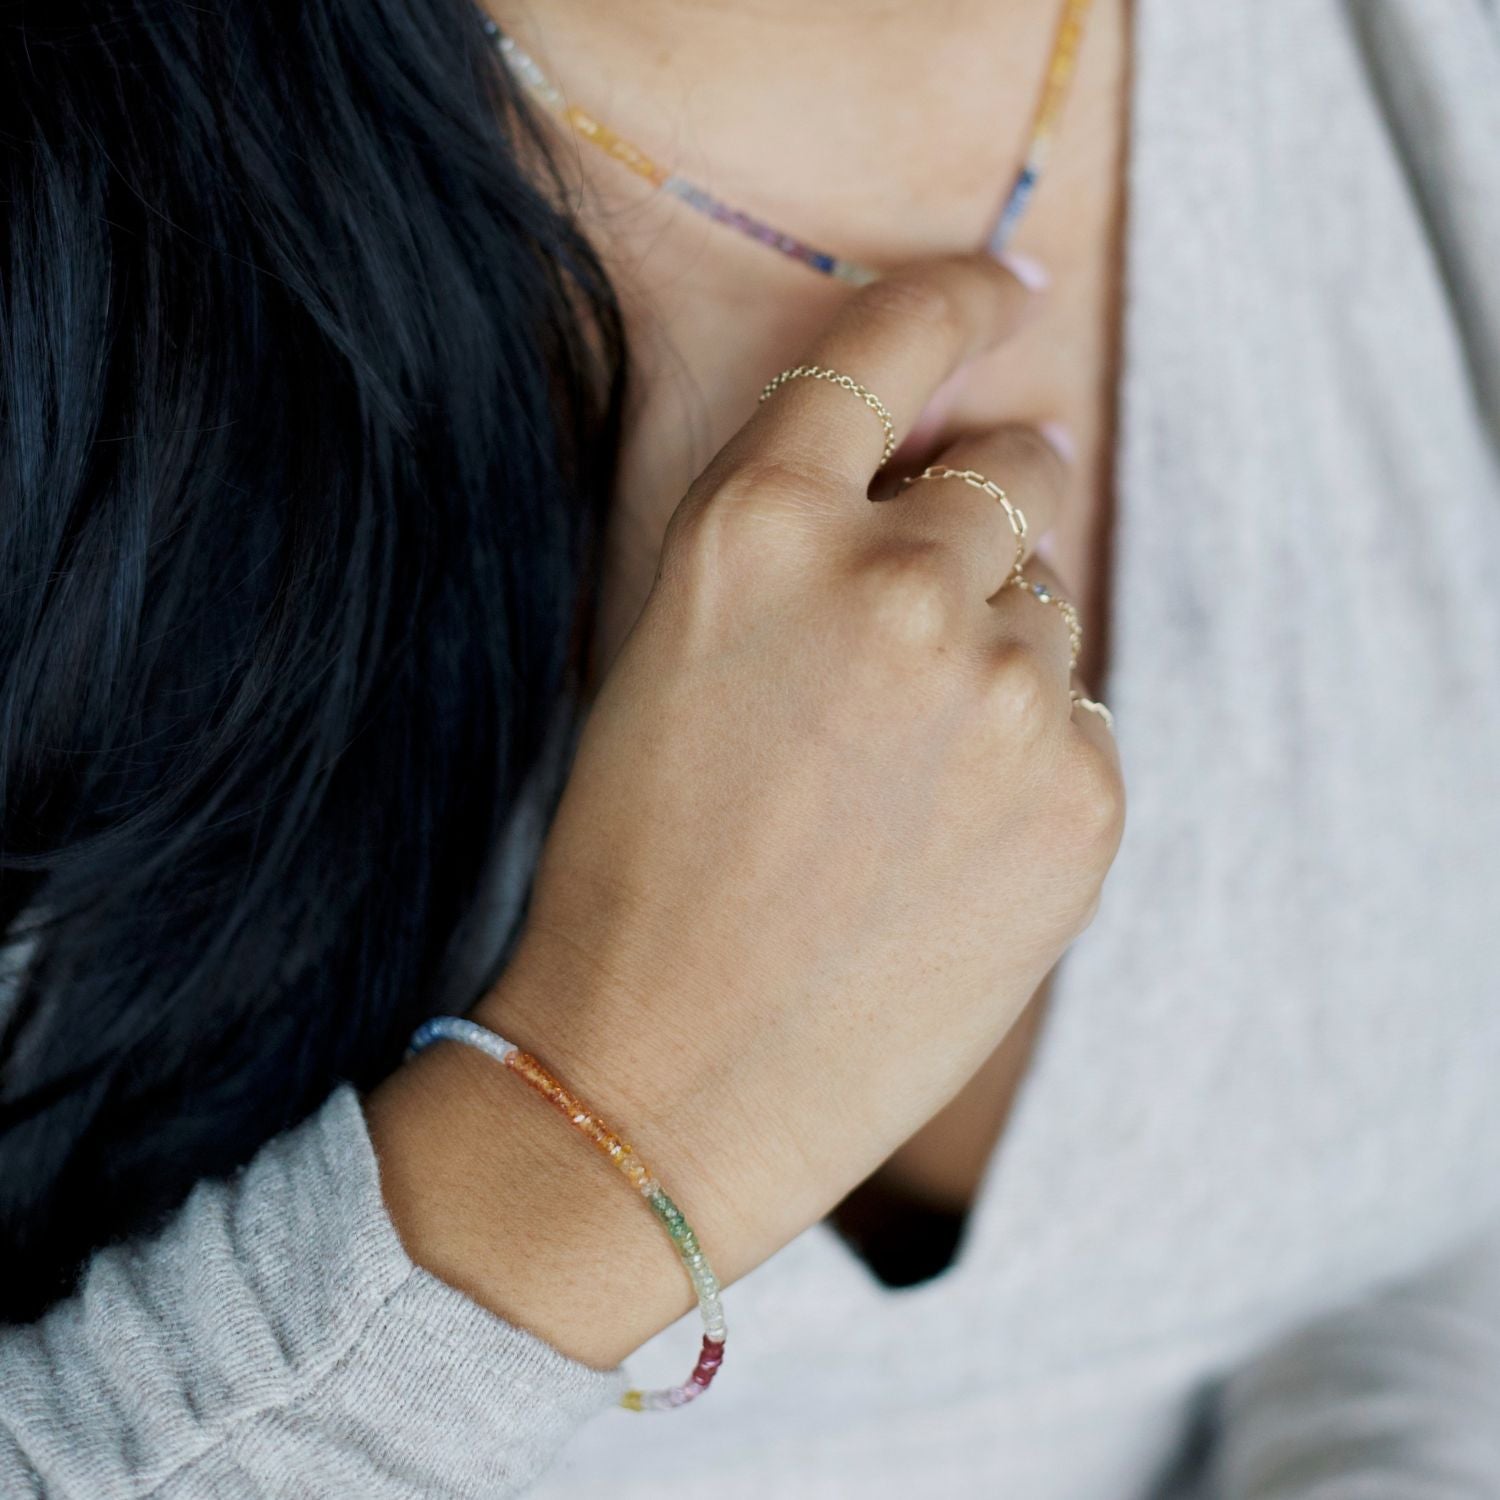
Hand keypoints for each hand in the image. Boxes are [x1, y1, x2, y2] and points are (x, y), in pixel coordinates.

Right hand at [487, 252, 1123, 1280]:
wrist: (658, 1078)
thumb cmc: (635, 870)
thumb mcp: (674, 656)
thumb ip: (801, 547)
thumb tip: (955, 489)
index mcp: (756, 527)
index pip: (892, 344)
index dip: (961, 297)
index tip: (1009, 283)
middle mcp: (892, 580)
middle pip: (1018, 474)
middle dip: (988, 515)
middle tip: (931, 613)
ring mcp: (1000, 689)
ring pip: (1054, 607)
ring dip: (997, 656)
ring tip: (899, 783)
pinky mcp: (1080, 798)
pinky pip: (1084, 724)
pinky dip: (1032, 761)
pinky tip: (943, 851)